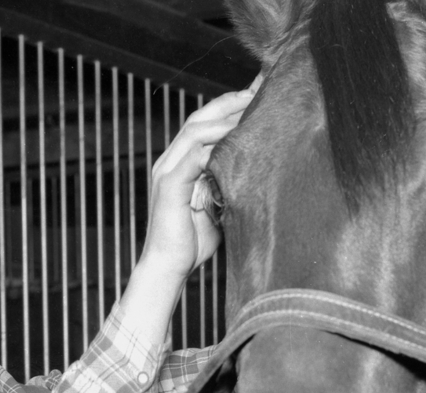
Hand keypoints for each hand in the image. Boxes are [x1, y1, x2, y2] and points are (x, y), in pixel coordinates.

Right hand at [140, 76, 260, 278]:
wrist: (167, 268)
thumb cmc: (192, 242)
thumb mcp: (216, 206)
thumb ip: (227, 185)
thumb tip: (257, 173)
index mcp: (179, 164)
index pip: (202, 124)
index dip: (227, 108)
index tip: (256, 96)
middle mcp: (169, 162)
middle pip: (198, 118)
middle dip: (229, 102)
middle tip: (259, 91)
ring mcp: (166, 172)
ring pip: (195, 131)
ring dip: (225, 119)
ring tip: (252, 109)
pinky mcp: (169, 186)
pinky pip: (193, 157)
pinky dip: (215, 146)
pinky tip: (238, 141)